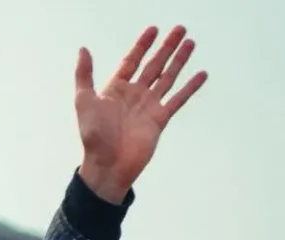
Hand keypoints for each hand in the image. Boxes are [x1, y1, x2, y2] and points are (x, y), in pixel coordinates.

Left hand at [75, 26, 207, 202]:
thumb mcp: (84, 101)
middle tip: (180, 29)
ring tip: (191, 43)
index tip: (153, 29)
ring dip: (179, 60)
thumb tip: (83, 49)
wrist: (108, 164)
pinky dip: (190, 87)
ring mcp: (148, 106)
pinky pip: (178, 99)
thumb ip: (84, 75)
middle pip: (153, 65)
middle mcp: (133, 95)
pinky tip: (201, 74)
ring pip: (167, 77)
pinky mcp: (160, 119)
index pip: (131, 61)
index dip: (142, 45)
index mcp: (115, 89)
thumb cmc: (93, 136)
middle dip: (166, 47)